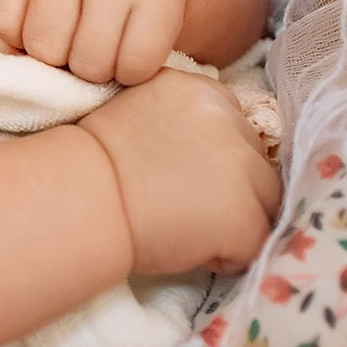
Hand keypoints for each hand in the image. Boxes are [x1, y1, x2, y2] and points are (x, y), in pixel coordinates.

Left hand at [0, 0, 190, 83]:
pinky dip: (133, 72)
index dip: (17, 38)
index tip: (36, 22)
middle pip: (45, 49)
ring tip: (101, 42)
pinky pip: (135, 67)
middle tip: (75, 37)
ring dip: (96, 70)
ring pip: (90, 64)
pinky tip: (131, 45)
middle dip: (59, 59)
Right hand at [78, 69, 280, 276]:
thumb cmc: (94, 164)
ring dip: (237, 220)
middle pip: (257, 164)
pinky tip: (192, 247)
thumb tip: (209, 152)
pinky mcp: (246, 216)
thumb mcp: (139, 111)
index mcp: (203, 91)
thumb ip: (183, 119)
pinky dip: (230, 254)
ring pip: (266, 203)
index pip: (239, 129)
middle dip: (232, 189)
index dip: (217, 159)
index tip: (185, 176)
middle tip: (184, 205)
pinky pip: (255, 243)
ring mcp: (243, 168)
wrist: (80, 199)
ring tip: (191, 228)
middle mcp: (231, 121)